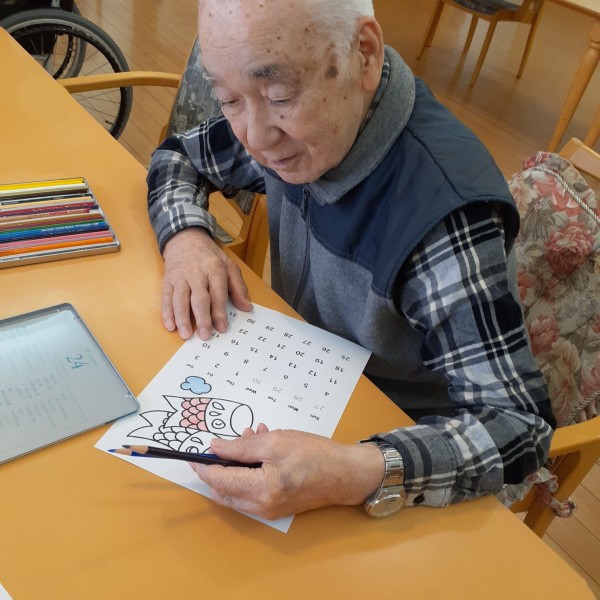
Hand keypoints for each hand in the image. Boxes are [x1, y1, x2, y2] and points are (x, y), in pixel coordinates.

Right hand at [161, 228, 251, 339]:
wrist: (185, 238)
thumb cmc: (210, 256)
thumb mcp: (229, 265)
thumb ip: (238, 286)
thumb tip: (246, 307)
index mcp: (214, 268)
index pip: (217, 293)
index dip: (219, 312)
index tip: (222, 328)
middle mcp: (196, 272)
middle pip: (199, 298)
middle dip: (202, 318)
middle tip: (204, 335)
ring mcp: (180, 276)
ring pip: (180, 299)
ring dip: (182, 318)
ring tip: (185, 335)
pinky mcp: (167, 279)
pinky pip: (166, 297)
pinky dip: (167, 312)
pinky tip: (170, 325)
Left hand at [189, 424, 384, 519]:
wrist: (344, 473)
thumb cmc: (314, 455)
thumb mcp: (275, 442)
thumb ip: (241, 446)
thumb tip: (215, 448)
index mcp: (260, 489)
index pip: (218, 480)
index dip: (203, 466)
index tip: (192, 454)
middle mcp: (260, 506)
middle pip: (224, 489)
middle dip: (221, 464)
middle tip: (228, 441)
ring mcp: (268, 510)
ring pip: (236, 490)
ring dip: (236, 466)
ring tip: (251, 438)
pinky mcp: (275, 508)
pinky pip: (251, 492)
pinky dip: (248, 473)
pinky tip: (261, 451)